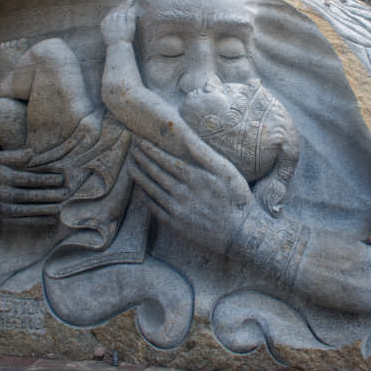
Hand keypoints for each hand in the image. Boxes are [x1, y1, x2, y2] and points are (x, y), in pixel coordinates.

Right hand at [0, 148, 68, 218]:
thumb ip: (16, 156)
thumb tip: (33, 153)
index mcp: (3, 177)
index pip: (31, 179)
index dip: (48, 179)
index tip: (63, 179)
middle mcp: (1, 193)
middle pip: (31, 195)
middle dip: (51, 195)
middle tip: (67, 193)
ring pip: (27, 210)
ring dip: (46, 209)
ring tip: (62, 207)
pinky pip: (20, 220)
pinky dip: (36, 220)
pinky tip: (50, 218)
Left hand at [101, 0, 136, 45]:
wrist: (116, 47)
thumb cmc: (126, 37)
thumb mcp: (131, 27)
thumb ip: (131, 16)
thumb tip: (132, 7)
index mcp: (119, 16)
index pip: (124, 5)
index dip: (129, 1)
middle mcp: (111, 16)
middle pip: (118, 7)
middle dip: (123, 4)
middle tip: (128, 1)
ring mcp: (106, 21)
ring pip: (112, 11)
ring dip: (117, 8)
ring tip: (122, 6)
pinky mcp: (103, 25)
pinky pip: (107, 17)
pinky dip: (111, 14)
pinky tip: (114, 14)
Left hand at [129, 138, 252, 253]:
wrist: (240, 233)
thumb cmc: (237, 198)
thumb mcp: (226, 171)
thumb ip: (204, 154)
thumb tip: (187, 137)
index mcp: (193, 178)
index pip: (165, 160)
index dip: (151, 151)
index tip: (140, 142)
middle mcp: (182, 193)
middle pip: (155, 173)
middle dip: (141, 160)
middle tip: (131, 150)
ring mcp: (177, 210)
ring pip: (151, 190)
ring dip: (139, 177)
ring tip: (130, 166)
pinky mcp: (176, 224)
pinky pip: (155, 209)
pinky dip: (146, 198)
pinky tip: (141, 191)